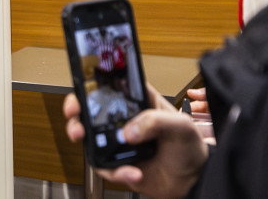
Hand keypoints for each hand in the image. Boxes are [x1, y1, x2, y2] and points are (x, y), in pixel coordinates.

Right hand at [63, 84, 207, 198]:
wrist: (192, 182)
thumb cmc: (190, 148)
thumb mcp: (181, 126)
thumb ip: (155, 121)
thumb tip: (129, 131)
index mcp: (138, 102)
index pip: (111, 86)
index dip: (92, 85)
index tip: (82, 89)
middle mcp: (124, 119)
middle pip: (90, 109)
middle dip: (76, 110)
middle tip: (75, 114)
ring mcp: (118, 141)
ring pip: (89, 137)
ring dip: (83, 140)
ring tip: (86, 141)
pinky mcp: (117, 162)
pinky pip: (104, 166)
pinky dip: (116, 171)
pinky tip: (133, 172)